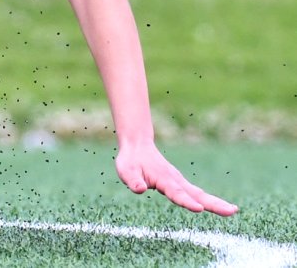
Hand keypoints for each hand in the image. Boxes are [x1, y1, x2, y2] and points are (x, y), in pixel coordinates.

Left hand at [115, 143, 238, 215]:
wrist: (138, 146)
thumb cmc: (130, 161)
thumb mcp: (125, 170)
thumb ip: (133, 181)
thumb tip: (139, 190)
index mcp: (163, 179)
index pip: (176, 193)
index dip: (186, 201)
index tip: (199, 209)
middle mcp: (175, 181)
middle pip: (196, 194)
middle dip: (214, 204)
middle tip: (232, 211)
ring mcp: (180, 182)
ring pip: (200, 194)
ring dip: (216, 203)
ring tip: (233, 211)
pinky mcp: (181, 184)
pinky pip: (196, 194)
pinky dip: (209, 201)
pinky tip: (221, 208)